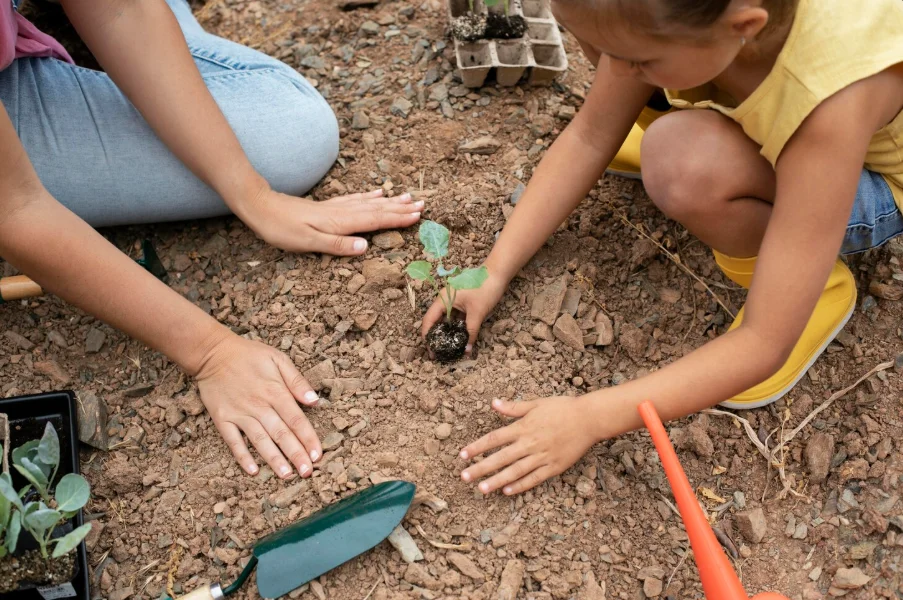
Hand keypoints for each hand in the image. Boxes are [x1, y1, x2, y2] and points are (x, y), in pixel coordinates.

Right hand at [195, 334, 321, 478]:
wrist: (213, 353)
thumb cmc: (249, 355)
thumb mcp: (278, 359)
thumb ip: (296, 381)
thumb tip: (314, 401)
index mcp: (275, 391)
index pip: (296, 419)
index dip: (308, 438)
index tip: (318, 455)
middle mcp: (258, 405)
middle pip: (281, 433)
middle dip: (296, 454)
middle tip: (308, 472)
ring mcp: (239, 414)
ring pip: (260, 440)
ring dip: (274, 459)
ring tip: (286, 475)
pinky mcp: (222, 419)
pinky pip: (233, 441)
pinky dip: (242, 456)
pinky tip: (253, 471)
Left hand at [240, 184, 421, 254]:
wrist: (260, 206)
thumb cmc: (281, 229)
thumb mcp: (307, 242)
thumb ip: (337, 245)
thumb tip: (365, 247)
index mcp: (340, 222)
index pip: (375, 221)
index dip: (397, 219)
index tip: (418, 216)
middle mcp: (341, 212)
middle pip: (377, 210)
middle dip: (400, 209)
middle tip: (423, 205)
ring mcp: (335, 207)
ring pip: (369, 203)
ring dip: (390, 202)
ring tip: (408, 197)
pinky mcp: (327, 206)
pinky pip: (356, 199)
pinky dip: (370, 197)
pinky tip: (377, 193)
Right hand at [421, 271, 506, 353]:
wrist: (498, 273)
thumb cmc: (485, 288)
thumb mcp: (477, 313)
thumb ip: (471, 332)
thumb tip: (467, 349)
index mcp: (443, 299)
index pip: (429, 320)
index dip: (427, 336)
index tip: (430, 351)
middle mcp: (446, 300)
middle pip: (436, 320)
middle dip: (436, 337)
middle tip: (438, 353)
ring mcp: (454, 301)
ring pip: (447, 320)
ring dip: (448, 333)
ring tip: (448, 348)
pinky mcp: (463, 302)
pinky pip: (456, 317)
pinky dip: (457, 327)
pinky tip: (460, 338)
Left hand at [459, 397, 600, 494]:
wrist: (589, 419)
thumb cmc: (562, 408)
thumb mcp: (536, 404)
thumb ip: (513, 408)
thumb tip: (493, 403)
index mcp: (523, 427)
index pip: (494, 439)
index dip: (477, 447)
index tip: (462, 455)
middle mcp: (529, 443)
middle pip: (500, 458)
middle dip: (481, 468)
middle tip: (464, 477)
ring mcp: (541, 457)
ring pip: (515, 472)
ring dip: (496, 481)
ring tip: (481, 489)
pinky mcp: (554, 467)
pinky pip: (534, 478)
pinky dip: (520, 485)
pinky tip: (507, 491)